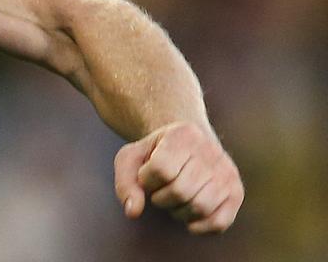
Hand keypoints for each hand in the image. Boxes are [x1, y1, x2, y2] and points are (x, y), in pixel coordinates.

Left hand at [114, 121, 243, 233]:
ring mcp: (227, 171)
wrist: (185, 145)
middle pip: (180, 191)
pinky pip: (219, 222)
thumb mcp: (131, 158)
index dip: (147, 180)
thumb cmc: (153, 154)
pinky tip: (188, 219)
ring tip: (174, 199)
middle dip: (160, 198)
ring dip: (177, 212)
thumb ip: (125, 182)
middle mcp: (210, 150)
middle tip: (160, 190)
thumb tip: (133, 212)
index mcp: (182, 135)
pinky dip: (199, 227)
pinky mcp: (236, 192)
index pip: (161, 169)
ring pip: (200, 207)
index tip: (147, 175)